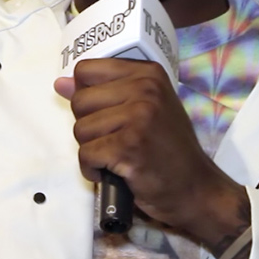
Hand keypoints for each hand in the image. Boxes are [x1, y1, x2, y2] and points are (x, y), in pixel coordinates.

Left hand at [56, 58, 247, 246]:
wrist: (197, 189)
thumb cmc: (169, 149)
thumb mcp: (144, 110)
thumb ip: (103, 93)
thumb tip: (60, 83)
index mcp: (147, 73)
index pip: (86, 69)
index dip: (86, 95)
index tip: (105, 113)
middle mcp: (145, 89)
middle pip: (79, 101)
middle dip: (89, 127)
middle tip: (115, 140)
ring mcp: (138, 116)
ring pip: (79, 130)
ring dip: (92, 150)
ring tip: (117, 157)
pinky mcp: (129, 146)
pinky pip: (86, 154)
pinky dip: (93, 169)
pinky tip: (114, 172)